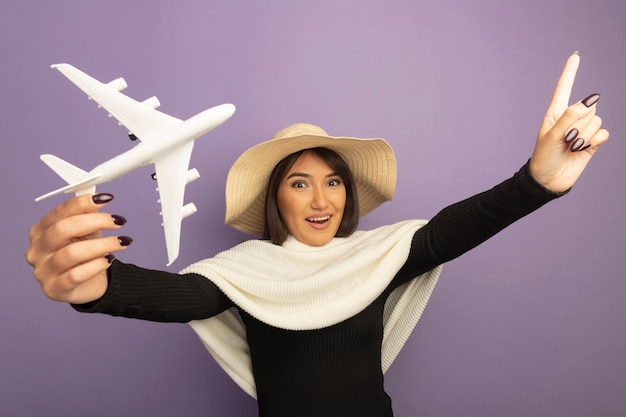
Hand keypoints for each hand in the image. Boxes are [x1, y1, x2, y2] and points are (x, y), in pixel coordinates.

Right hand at [25, 193, 131, 303]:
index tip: (105, 198)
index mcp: (40, 231)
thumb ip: (87, 216)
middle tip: (118, 221)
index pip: (59, 212)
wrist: (88, 285)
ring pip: (72, 253)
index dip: (82, 203)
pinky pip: (76, 275)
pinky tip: (108, 260)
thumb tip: (97, 198)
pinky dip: (96, 265)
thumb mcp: (86, 232)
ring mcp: (42, 272)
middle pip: (62, 229)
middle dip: (94, 222)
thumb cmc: (84, 255)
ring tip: (121, 242)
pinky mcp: (54, 289)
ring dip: (103, 245)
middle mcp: (36, 250)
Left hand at [530, 52, 609, 192]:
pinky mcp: (592, 141)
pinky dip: (593, 142)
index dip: (570, 71)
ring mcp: (583, 129)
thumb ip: (570, 117)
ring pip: (596, 121)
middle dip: (577, 125)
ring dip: (584, 136)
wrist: (548, 180)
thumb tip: (590, 100)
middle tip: (564, 140)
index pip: (564, 87)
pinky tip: (582, 149)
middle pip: (588, 108)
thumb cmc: (543, 158)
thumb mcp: (552, 136)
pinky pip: (603, 133)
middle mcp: (571, 118)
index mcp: (555, 113)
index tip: (575, 55)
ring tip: (570, 146)